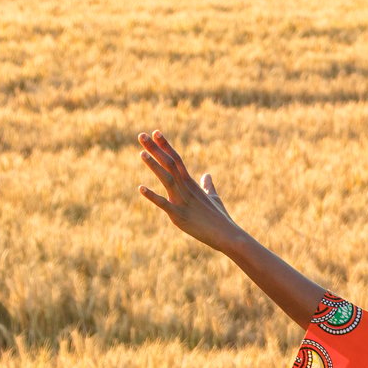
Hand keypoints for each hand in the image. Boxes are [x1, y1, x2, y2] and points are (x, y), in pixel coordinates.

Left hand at [136, 130, 243, 252]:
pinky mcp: (179, 215)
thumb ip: (208, 186)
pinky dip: (152, 196)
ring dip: (154, 165)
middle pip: (169, 164)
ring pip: (167, 178)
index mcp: (192, 183)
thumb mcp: (214, 198)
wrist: (227, 234)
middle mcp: (186, 188)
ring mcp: (182, 201)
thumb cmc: (221, 218)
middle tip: (141, 135)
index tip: (155, 132)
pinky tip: (141, 188)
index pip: (177, 159)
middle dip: (155, 149)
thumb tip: (207, 175)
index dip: (165, 145)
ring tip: (141, 153)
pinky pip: (163, 204)